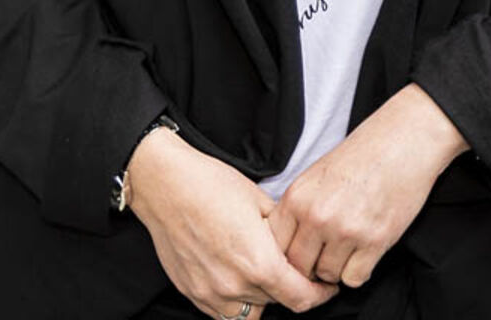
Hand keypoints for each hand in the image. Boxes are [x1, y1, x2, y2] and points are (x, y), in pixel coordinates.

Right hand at [126, 129, 337, 316]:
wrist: (165, 185)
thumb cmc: (212, 185)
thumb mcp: (261, 201)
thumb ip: (284, 233)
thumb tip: (300, 247)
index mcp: (259, 263)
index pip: (301, 298)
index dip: (319, 294)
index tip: (325, 286)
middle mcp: (235, 285)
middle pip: (278, 303)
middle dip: (291, 289)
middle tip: (293, 270)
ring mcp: (210, 293)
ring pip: (250, 315)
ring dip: (262, 300)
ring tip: (263, 276)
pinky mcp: (192, 292)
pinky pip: (222, 313)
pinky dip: (236, 303)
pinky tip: (238, 278)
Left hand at [268, 85, 468, 288]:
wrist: (403, 141)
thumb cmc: (361, 156)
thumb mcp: (316, 176)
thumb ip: (298, 210)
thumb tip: (286, 247)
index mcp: (298, 197)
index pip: (275, 247)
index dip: (285, 256)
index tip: (299, 254)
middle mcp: (317, 216)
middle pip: (298, 267)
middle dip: (310, 267)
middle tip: (325, 256)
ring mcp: (346, 230)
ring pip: (327, 275)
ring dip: (336, 268)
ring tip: (347, 248)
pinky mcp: (375, 241)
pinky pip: (354, 278)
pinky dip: (358, 271)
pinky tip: (364, 252)